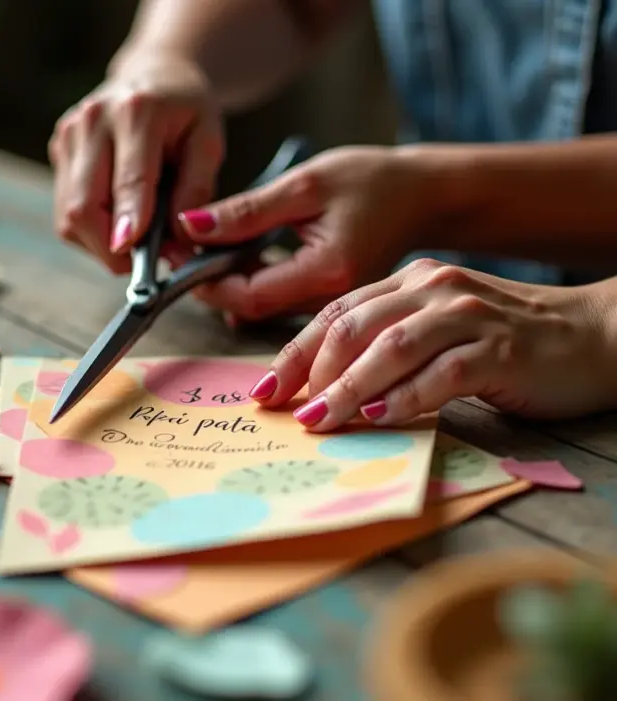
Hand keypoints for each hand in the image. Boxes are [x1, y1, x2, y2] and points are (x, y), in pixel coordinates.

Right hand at [49, 54, 223, 272]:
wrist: (153, 75)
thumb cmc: (186, 112)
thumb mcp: (208, 143)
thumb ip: (196, 192)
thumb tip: (179, 244)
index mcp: (137, 111)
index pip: (128, 181)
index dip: (128, 224)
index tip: (133, 258)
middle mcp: (92, 121)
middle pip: (83, 206)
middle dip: (110, 249)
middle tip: (143, 265)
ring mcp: (68, 136)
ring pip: (69, 217)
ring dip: (101, 244)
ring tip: (135, 239)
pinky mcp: (57, 151)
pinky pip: (65, 210)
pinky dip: (91, 230)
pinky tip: (117, 220)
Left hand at [178, 146, 438, 319]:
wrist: (425, 194)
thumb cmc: (373, 180)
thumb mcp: (305, 185)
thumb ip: (247, 210)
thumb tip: (190, 225)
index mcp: (327, 272)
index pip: (250, 295)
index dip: (208, 282)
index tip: (181, 255)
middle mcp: (331, 300)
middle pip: (251, 308)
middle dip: (212, 283)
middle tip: (186, 249)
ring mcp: (330, 305)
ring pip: (262, 307)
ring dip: (229, 282)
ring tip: (208, 246)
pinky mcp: (327, 300)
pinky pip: (278, 299)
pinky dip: (251, 280)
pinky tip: (240, 253)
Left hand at [246, 258, 616, 430]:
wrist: (593, 335)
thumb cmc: (503, 341)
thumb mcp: (435, 330)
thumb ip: (385, 345)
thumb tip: (322, 387)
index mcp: (409, 282)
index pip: (335, 314)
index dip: (294, 353)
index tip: (264, 391)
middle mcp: (431, 289)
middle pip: (353, 328)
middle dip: (311, 372)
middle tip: (287, 411)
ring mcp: (466, 315)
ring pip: (390, 349)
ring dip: (348, 388)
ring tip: (320, 419)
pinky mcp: (499, 348)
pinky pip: (441, 374)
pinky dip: (405, 398)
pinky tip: (378, 419)